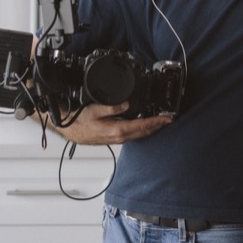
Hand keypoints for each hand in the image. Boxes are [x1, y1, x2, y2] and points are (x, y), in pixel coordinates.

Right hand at [44, 102, 171, 144]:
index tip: (167, 118)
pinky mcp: (117, 138)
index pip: (143, 125)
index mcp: (118, 129)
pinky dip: (144, 130)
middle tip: (170, 119)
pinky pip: (135, 135)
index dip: (157, 122)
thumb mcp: (95, 110)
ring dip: (152, 128)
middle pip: (145, 132)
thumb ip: (111, 107)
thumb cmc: (81, 121)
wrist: (73, 130)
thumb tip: (126, 103)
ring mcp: (119, 139)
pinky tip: (147, 125)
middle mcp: (120, 137)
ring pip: (141, 134)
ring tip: (162, 122)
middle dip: (159, 126)